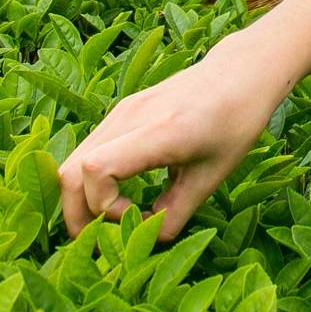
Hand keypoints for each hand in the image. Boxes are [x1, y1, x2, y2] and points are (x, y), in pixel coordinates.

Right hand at [57, 27, 285, 239]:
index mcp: (160, 131)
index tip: (138, 218)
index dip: (105, 207)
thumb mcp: (214, 175)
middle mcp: (130, 116)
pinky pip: (88, 151)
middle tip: (105, 240)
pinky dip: (90, 181)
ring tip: (110, 221)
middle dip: (77, 216)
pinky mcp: (120, 112)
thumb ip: (178, 211)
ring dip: (81, 199)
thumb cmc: (236, 121)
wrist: (241, 71)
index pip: (96, 170)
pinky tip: (118, 196)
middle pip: (69, 172)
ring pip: (72, 162)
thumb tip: (148, 237)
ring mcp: (121, 111)